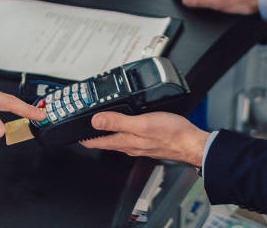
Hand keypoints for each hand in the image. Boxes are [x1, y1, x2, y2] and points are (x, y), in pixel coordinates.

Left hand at [80, 111, 208, 167]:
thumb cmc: (171, 134)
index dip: (85, 138)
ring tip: (101, 127)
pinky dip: (124, 131)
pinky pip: (131, 138)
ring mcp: (140, 145)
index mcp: (126, 141)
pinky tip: (128, 126)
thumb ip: (118, 121)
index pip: (98, 141)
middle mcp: (131, 145)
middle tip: (84, 131)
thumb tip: (96, 120)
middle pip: (107, 141)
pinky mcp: (149, 142)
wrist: (191, 143)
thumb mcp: (141, 123)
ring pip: (118, 140)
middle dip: (95, 136)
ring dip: (109, 133)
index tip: (74, 136)